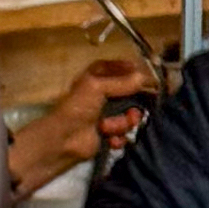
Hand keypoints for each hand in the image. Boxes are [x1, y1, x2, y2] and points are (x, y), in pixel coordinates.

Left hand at [12, 56, 152, 192]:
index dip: (129, 70)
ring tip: (106, 128)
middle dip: (132, 105)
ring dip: (120, 124)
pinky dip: (117, 137)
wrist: (64, 139)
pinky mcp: (109, 134)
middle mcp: (102, 94)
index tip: (144, 75)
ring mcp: (107, 115)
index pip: (116, 68)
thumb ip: (122, 82)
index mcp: (95, 78)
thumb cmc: (78, 108)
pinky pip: (125, 133)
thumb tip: (144, 77)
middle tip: (132, 111)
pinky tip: (109, 140)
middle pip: (129, 94)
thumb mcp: (98, 87)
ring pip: (129, 117)